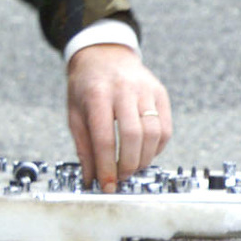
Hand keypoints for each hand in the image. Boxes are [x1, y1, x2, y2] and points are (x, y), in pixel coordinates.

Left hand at [66, 43, 172, 191]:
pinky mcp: (160, 93)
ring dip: (144, 158)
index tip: (106, 185)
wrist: (104, 54)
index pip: (104, 137)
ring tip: (132, 167)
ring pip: (153, 133)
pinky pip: (165, 127)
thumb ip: (84, 147)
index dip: (106, 166)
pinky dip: (158, 147)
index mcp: (97, 94)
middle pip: (132, 136)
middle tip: (121, 178)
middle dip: (128, 165)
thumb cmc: (86, 86)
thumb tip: (90, 178)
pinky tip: (145, 153)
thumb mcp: (75, 114)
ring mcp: (145, 89)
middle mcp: (124, 89)